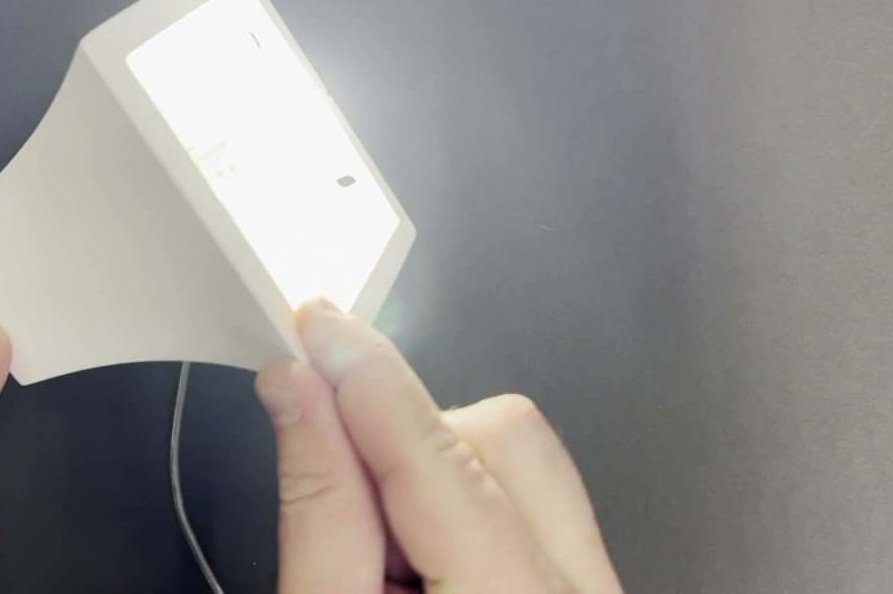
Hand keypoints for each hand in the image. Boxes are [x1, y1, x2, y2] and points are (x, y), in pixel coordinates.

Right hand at [255, 301, 622, 592]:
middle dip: (408, 446)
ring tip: (390, 562)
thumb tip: (299, 396)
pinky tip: (429, 570)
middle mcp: (579, 590)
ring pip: (527, 458)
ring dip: (440, 477)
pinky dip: (470, 508)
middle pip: (503, 435)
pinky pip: (540, 499)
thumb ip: (319, 512)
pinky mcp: (584, 582)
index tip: (318, 326)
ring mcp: (594, 585)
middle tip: (345, 508)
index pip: (439, 458)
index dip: (370, 379)